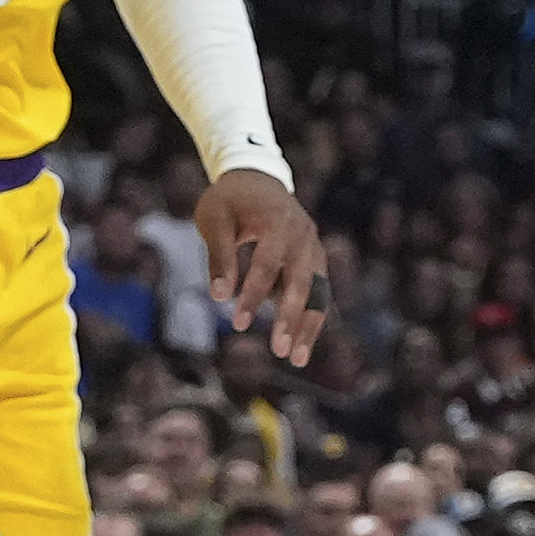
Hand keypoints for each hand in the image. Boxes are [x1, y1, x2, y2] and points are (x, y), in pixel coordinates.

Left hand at [201, 167, 325, 354]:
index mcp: (278, 221)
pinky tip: (300, 343)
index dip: (254, 295)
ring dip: (309, 325)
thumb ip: (219, 257)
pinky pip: (319, 291)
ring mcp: (313, 246)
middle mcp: (303, 235)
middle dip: (290, 318)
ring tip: (297, 359)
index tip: (238, 324)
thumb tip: (218, 297)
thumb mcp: (215, 220)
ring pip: (319, 291)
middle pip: (303, 282)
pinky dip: (311, 316)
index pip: (268, 264)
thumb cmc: (230, 199)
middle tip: (278, 350)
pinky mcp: (314, 257)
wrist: (256, 176)